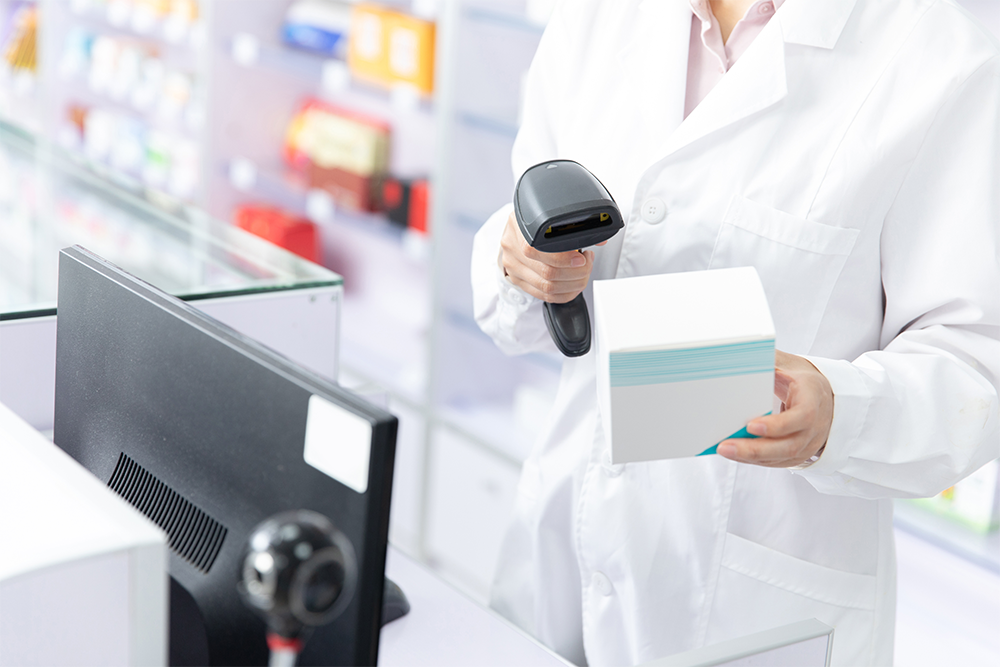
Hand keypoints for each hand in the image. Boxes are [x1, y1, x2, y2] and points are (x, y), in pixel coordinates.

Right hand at [498, 211, 597, 303]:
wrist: (514, 229)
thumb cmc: (533, 221)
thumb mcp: (549, 214)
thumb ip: (573, 224)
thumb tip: (599, 238)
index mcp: (518, 227)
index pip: (537, 248)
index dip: (563, 258)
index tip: (581, 258)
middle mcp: (512, 247)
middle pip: (546, 272)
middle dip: (576, 272)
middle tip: (587, 265)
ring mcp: (513, 266)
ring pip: (547, 287)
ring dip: (572, 284)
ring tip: (582, 273)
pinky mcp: (518, 280)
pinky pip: (543, 295)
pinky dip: (563, 294)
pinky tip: (573, 285)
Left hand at [717, 350, 833, 467]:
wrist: (825, 399)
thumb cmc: (803, 380)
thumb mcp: (791, 364)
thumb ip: (770, 360)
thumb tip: (744, 352)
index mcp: (814, 399)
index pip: (801, 417)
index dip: (777, 425)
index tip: (750, 425)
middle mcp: (814, 427)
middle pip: (787, 446)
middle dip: (754, 448)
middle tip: (725, 446)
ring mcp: (808, 445)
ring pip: (780, 458)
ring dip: (750, 457)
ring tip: (724, 450)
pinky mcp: (797, 455)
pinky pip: (776, 462)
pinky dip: (754, 460)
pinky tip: (735, 454)